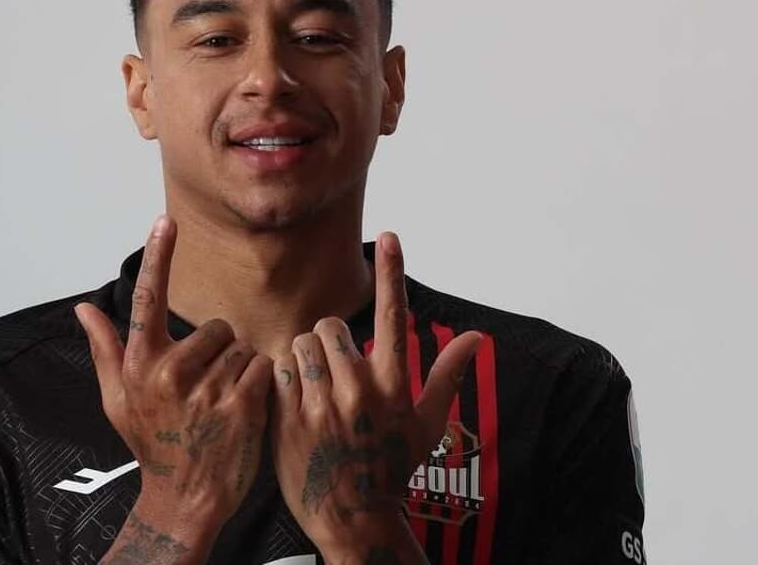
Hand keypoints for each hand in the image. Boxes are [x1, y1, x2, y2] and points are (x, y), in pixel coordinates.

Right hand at [75, 215, 273, 559]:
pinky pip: (262, 367)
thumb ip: (104, 348)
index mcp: (140, 364)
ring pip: (240, 348)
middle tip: (207, 388)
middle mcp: (168, 373)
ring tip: (222, 404)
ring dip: (239, 371)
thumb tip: (82, 307)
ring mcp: (205, 389)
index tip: (166, 220)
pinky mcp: (240, 405)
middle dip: (219, 351)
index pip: (147, 298)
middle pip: (215, 326)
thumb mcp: (117, 400)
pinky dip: (261, 383)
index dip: (158, 256)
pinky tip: (245, 409)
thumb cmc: (152, 445)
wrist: (183, 500)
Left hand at [269, 232, 483, 562]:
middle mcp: (359, 390)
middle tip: (333, 368)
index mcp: (394, 386)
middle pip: (332, 326)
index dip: (393, 272)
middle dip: (329, 339)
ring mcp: (322, 405)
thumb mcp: (426, 425)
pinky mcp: (289, 418)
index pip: (395, 317)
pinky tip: (293, 399)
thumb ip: (447, 375)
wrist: (353, 520)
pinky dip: (283, 376)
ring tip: (314, 386)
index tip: (390, 237)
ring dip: (305, 357)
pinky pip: (278, 369)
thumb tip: (479, 336)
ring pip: (302, 344)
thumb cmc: (391, 470)